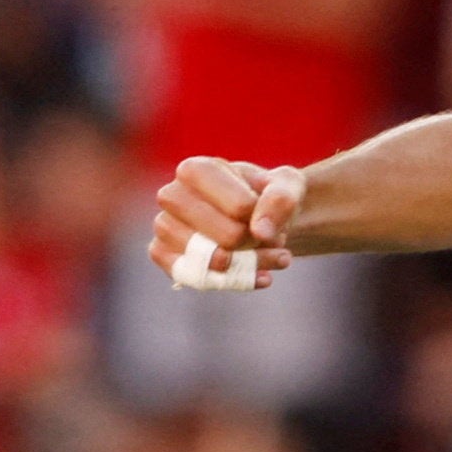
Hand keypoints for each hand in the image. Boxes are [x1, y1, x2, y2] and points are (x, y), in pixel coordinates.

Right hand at [150, 157, 304, 287]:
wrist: (259, 217)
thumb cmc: (269, 195)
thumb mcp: (288, 186)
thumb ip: (281, 200)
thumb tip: (260, 232)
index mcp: (196, 169)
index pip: (240, 208)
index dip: (265, 219)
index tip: (268, 213)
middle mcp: (171, 195)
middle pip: (227, 238)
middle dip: (259, 244)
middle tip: (274, 238)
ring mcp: (163, 225)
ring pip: (214, 262)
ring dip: (254, 265)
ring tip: (279, 257)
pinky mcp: (162, 253)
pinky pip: (198, 279)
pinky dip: (237, 281)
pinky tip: (263, 276)